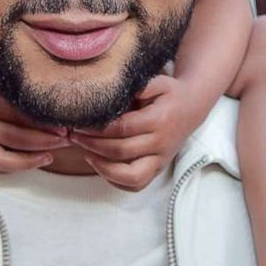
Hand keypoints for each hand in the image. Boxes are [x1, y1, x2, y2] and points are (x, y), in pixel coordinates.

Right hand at [0, 53, 70, 172]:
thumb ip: (5, 73)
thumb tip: (37, 78)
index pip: (17, 115)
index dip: (42, 122)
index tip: (64, 123)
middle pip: (14, 139)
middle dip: (43, 141)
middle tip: (67, 139)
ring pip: (0, 160)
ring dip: (27, 162)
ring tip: (50, 156)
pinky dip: (8, 169)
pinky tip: (27, 163)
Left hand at [67, 75, 205, 190]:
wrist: (192, 108)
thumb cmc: (169, 93)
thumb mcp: (159, 81)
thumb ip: (142, 85)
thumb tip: (122, 92)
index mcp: (159, 120)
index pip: (123, 128)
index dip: (98, 128)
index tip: (79, 123)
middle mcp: (161, 143)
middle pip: (121, 151)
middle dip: (92, 145)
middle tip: (73, 136)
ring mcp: (161, 159)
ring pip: (131, 176)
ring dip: (102, 167)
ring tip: (84, 153)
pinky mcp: (158, 169)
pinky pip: (137, 185)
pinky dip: (116, 180)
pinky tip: (100, 165)